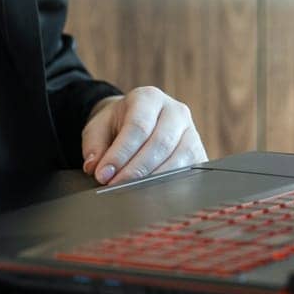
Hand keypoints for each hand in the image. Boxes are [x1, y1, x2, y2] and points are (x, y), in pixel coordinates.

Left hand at [80, 86, 208, 185]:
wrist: (137, 121)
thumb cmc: (118, 125)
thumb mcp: (99, 127)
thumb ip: (94, 145)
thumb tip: (94, 167)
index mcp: (149, 98)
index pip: (137, 127)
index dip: (120, 154)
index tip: (103, 175)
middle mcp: (175, 112)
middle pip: (160, 144)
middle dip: (135, 170)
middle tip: (115, 187)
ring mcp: (191, 132)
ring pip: (178, 160)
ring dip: (153, 181)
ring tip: (131, 193)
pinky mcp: (199, 153)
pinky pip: (189, 172)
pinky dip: (171, 186)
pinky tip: (153, 195)